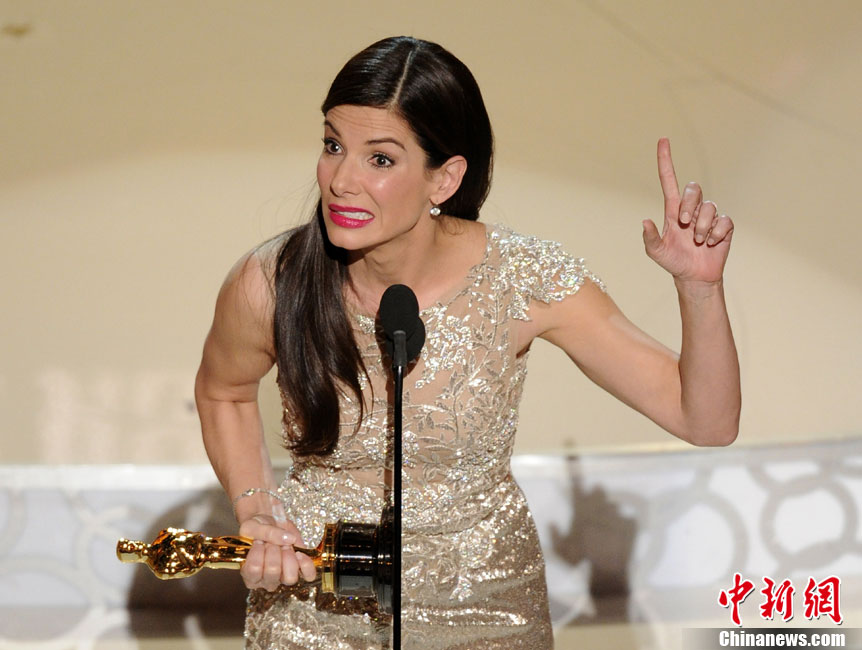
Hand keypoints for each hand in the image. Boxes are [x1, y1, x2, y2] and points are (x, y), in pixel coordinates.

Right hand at [238, 514, 316, 590]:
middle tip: (271, 542)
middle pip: (272, 572)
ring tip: (284, 545)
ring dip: (288, 557)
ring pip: (289, 578)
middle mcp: (265, 580)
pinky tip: (300, 553)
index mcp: (249, 574)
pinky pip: (308, 575)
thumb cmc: (257, 528)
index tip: (258, 540)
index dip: (258, 551)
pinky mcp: (300, 571)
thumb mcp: (253, 526)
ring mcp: (283, 577)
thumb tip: (289, 539)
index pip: (253, 570)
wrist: (270, 521)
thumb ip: (267, 532)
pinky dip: (306, 564)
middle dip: (274, 550)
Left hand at [642, 138, 733, 284]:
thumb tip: (645, 221)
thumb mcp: (656, 252)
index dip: (665, 161)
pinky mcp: (724, 226)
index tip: (663, 140)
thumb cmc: (673, 262)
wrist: (694, 277)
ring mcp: (708, 216)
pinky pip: (724, 221)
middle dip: (690, 205)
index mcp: (673, 210)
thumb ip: (650, 238)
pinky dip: (716, 234)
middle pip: (694, 188)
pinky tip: (711, 244)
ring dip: (702, 227)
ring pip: (709, 207)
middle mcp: (692, 209)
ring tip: (698, 242)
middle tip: (684, 224)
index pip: (669, 180)